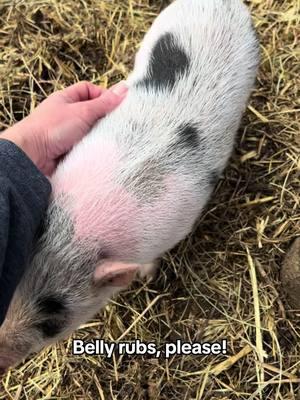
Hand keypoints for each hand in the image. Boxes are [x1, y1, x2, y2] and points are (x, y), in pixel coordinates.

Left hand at [0, 81, 127, 175]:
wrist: (33, 156)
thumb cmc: (52, 128)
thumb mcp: (83, 111)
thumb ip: (104, 103)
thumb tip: (124, 89)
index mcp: (66, 99)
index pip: (89, 90)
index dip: (103, 95)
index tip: (117, 105)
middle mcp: (66, 115)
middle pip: (92, 112)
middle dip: (104, 118)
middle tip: (118, 124)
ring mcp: (67, 133)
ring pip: (91, 131)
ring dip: (100, 135)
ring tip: (111, 139)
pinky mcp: (69, 150)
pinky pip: (87, 146)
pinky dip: (94, 148)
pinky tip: (101, 151)